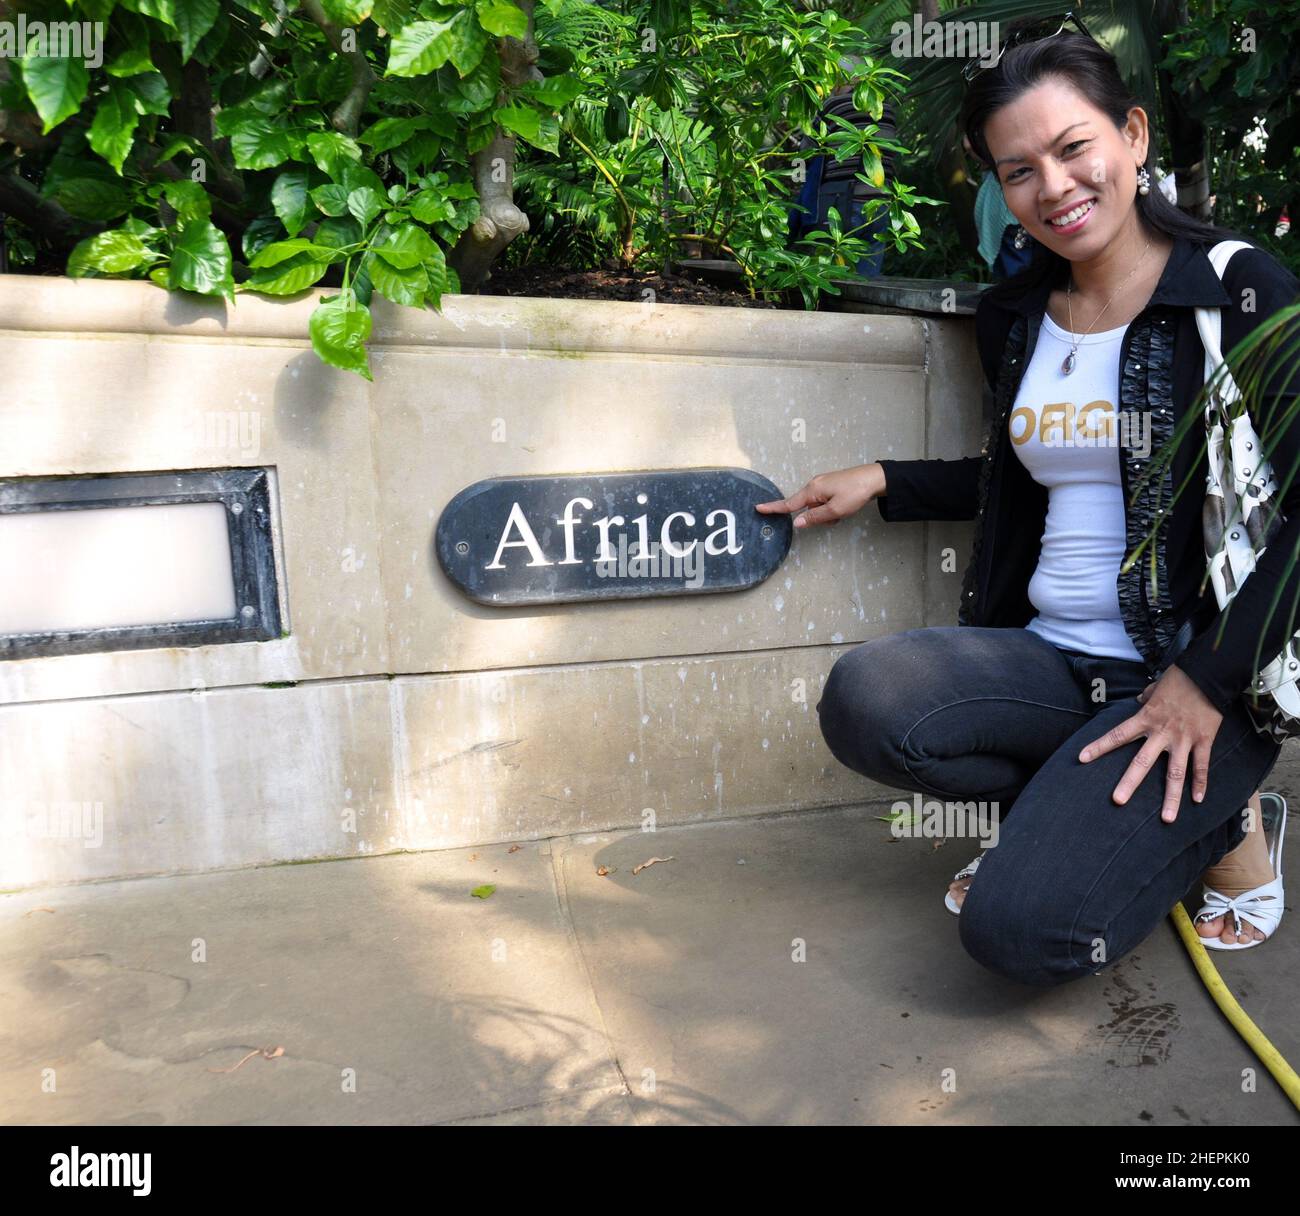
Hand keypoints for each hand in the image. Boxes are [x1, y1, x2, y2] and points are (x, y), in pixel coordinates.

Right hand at [755, 463, 885, 528]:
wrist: (875, 479)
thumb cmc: (855, 493)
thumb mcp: (835, 510)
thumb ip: (814, 518)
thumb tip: (796, 523)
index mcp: (812, 490)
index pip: (789, 503)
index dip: (774, 508)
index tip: (759, 508)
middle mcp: (814, 485)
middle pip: (806, 508)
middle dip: (818, 516)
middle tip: (837, 515)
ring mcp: (823, 484)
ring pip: (817, 507)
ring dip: (828, 514)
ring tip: (844, 509)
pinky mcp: (831, 486)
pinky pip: (824, 502)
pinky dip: (832, 508)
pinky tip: (845, 505)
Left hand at [1077, 664, 1223, 821]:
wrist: (1208, 673)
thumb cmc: (1179, 678)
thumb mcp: (1155, 687)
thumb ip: (1146, 698)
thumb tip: (1140, 700)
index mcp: (1145, 718)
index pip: (1116, 735)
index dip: (1099, 747)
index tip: (1081, 758)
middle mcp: (1161, 732)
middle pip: (1142, 761)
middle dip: (1129, 782)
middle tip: (1117, 801)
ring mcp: (1183, 739)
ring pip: (1175, 773)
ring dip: (1171, 798)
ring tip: (1166, 819)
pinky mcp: (1204, 740)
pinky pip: (1201, 766)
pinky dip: (1201, 784)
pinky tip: (1198, 801)